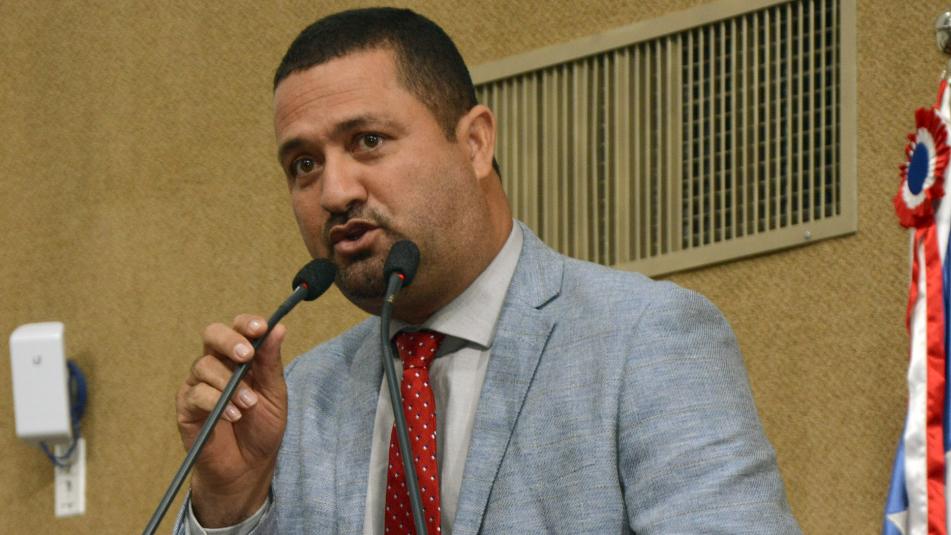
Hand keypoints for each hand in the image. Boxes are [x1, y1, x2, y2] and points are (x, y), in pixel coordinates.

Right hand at [176, 314, 286, 526]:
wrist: (247, 468)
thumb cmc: (262, 429)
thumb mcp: (274, 395)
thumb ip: (271, 363)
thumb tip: (278, 328)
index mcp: (242, 358)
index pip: (239, 328)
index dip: (247, 323)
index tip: (260, 328)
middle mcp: (218, 365)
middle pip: (212, 335)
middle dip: (230, 340)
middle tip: (246, 355)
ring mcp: (199, 384)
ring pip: (205, 365)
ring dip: (230, 383)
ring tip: (248, 405)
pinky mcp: (186, 406)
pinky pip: (196, 393)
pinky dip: (216, 401)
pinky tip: (233, 415)